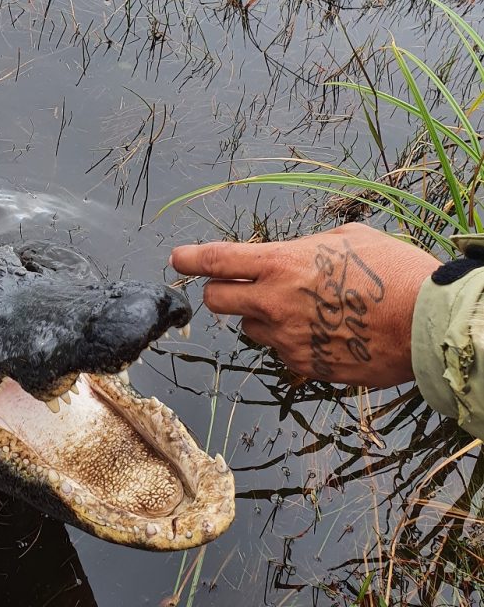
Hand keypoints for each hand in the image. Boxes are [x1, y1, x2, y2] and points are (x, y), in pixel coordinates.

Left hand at [171, 222, 439, 387]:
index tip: (177, 258)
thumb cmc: (395, 272)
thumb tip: (305, 253)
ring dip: (263, 320)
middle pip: (217, 301)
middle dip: (221, 293)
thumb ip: (310, 247)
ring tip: (304, 311)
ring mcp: (288, 339)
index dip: (190, 258)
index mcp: (280, 264)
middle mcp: (275, 302)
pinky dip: (294, 344)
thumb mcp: (349, 239)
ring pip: (251, 331)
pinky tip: (325, 334)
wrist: (428, 323)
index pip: (217, 260)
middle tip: (239, 288)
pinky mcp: (306, 367)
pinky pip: (284, 355)